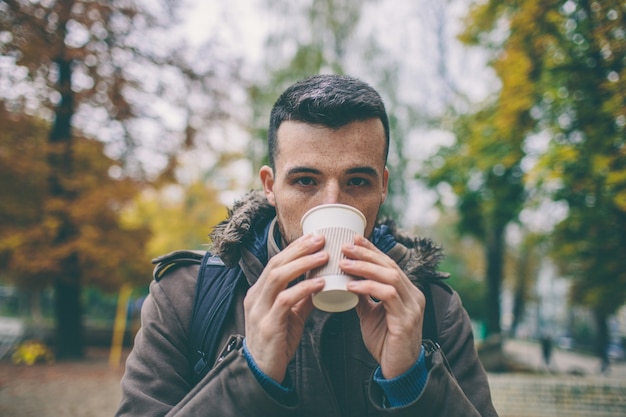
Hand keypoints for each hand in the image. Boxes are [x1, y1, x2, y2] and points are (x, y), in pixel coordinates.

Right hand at [243, 233, 326, 381]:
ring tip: (324, 256)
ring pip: (278, 277)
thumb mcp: (290, 316)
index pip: (276, 261)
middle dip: (299, 249)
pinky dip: (303, 289)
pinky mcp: (268, 325)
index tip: (314, 236)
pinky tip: (320, 283)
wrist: (262, 372)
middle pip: (276, 264)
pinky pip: (285, 301)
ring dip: (302, 264)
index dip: (295, 247)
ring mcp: (259, 310)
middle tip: (321, 239)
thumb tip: (320, 281)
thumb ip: (302, 298)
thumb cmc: (276, 343)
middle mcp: (255, 297)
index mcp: (259, 292)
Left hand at [341, 235, 425, 378]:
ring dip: (365, 267)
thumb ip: (363, 297)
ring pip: (391, 276)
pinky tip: (352, 285)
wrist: (399, 371)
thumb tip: (347, 280)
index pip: (389, 264)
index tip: (353, 239)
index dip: (372, 250)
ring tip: (344, 263)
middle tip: (345, 246)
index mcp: (407, 292)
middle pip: (390, 266)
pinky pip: (388, 296)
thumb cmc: (386, 343)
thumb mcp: (371, 315)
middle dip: (366, 254)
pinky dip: (369, 288)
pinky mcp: (406, 320)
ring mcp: (413, 307)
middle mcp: (414, 295)